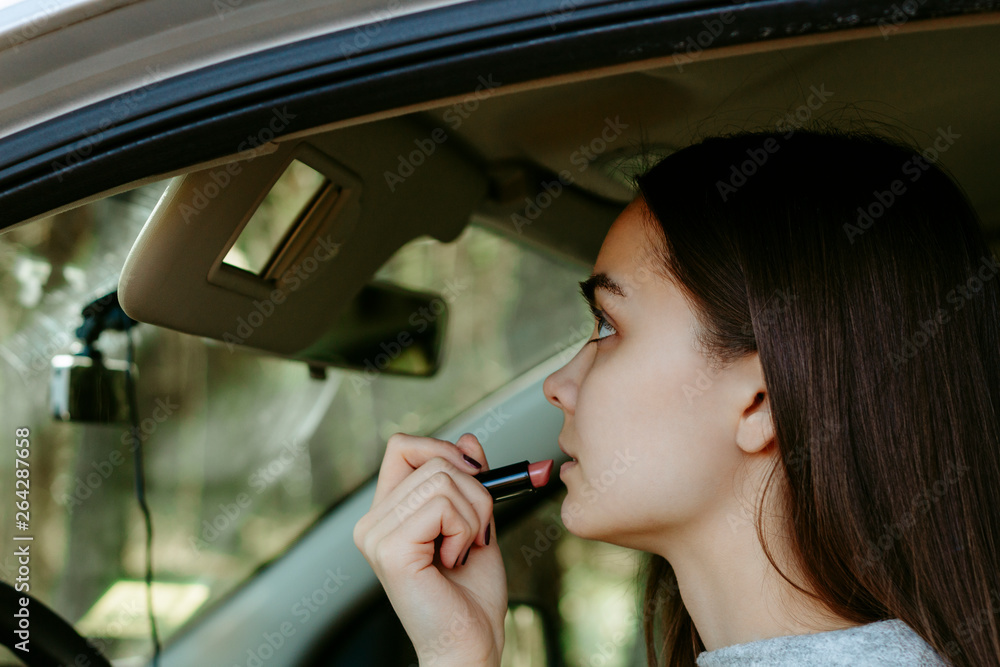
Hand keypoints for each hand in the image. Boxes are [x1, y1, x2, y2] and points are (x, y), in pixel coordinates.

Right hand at [353, 432, 505, 665]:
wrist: (470, 645)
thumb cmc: (470, 596)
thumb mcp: (475, 522)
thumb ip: (469, 482)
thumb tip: (468, 440)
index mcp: (387, 513)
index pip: (403, 446)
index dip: (443, 450)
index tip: (474, 476)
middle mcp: (372, 522)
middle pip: (433, 461)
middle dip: (475, 492)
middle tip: (474, 534)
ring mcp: (376, 535)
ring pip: (443, 480)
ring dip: (473, 516)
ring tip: (462, 551)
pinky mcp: (390, 549)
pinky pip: (443, 506)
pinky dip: (465, 531)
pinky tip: (453, 561)